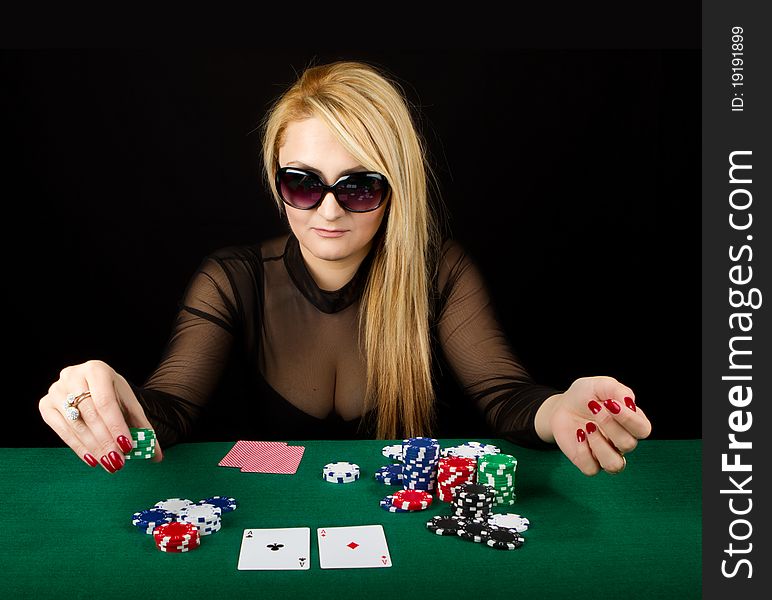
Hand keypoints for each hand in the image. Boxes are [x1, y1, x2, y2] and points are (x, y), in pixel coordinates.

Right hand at [39, 359, 162, 471]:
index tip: (127, 447)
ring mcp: (56, 390)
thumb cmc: (114, 395)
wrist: (93, 384)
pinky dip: (78, 447)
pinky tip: (92, 459)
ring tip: (109, 463)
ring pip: (76, 424)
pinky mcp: (46, 405)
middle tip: (118, 461)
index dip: (116, 426)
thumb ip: (143, 428)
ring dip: (93, 447)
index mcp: (97, 369)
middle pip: (90, 415)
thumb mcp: (130, 405)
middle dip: (106, 441)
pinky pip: (61, 430)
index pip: (106, 402)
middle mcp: (73, 376)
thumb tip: (157, 457)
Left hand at [536, 376, 650, 475]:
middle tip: (593, 408)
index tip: (610, 403)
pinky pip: (592, 469)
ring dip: (600, 444)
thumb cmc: (585, 395)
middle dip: (610, 425)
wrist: (562, 406)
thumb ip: (618, 390)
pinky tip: (579, 435)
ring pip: (614, 465)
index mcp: (631, 424)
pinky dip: (584, 452)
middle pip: (628, 444)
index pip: (643, 429)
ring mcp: (605, 454)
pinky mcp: (587, 461)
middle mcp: (621, 442)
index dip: (629, 418)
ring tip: (587, 426)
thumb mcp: (601, 385)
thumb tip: (629, 404)